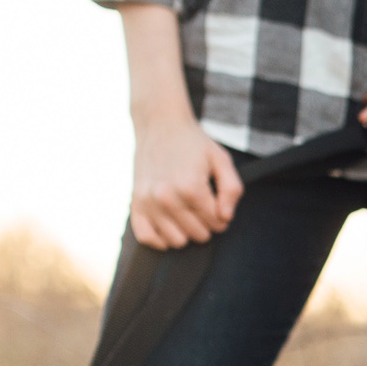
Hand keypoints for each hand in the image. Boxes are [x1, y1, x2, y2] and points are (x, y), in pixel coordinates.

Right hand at [130, 109, 240, 249]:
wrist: (159, 123)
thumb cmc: (193, 143)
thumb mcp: (221, 159)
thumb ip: (231, 189)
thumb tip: (225, 217)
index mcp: (191, 187)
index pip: (217, 223)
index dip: (222, 215)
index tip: (217, 201)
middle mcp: (167, 198)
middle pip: (199, 234)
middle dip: (206, 223)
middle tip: (202, 204)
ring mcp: (148, 202)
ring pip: (177, 241)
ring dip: (186, 231)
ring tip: (187, 212)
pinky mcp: (135, 204)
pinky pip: (147, 238)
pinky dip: (160, 238)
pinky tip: (169, 225)